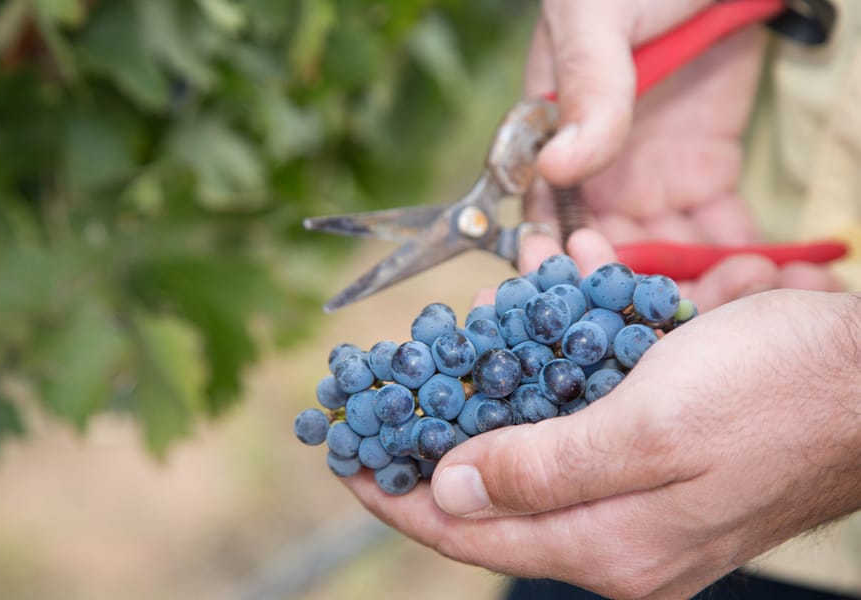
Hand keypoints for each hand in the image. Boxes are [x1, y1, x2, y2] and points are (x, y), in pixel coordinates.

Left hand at [343, 280, 860, 598]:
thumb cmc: (774, 398)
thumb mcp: (651, 430)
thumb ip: (544, 470)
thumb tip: (451, 492)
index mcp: (607, 543)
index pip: (469, 531)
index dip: (398, 496)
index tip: (344, 459)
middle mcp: (616, 529)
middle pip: (496, 482)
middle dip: (450, 414)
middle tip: (410, 367)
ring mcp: (639, 492)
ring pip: (540, 430)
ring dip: (513, 362)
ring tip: (497, 300)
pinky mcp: (659, 450)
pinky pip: (588, 402)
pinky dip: (568, 347)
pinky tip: (568, 282)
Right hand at [523, 0, 840, 308]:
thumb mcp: (600, 18)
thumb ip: (585, 88)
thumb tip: (558, 167)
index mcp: (556, 138)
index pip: (549, 215)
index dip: (565, 262)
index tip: (596, 295)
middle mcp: (600, 172)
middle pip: (610, 253)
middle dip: (642, 292)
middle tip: (692, 313)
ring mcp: (655, 179)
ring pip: (668, 255)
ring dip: (703, 284)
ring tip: (751, 294)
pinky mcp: (710, 175)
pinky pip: (723, 233)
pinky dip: (748, 260)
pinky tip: (775, 279)